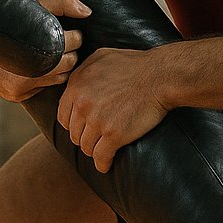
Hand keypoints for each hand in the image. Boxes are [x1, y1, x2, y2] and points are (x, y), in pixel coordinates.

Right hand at [0, 0, 90, 101]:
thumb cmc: (5, 20)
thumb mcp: (33, 5)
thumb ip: (63, 3)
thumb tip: (87, 12)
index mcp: (35, 45)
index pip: (73, 42)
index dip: (74, 35)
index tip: (68, 30)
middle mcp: (28, 70)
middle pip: (70, 63)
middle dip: (69, 51)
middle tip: (61, 42)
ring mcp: (20, 86)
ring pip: (60, 79)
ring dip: (60, 67)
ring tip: (49, 53)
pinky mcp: (15, 96)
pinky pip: (43, 88)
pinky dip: (44, 78)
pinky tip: (35, 66)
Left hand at [57, 47, 167, 172]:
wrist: (160, 76)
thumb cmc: (135, 65)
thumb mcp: (101, 57)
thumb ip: (83, 70)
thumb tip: (75, 82)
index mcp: (76, 86)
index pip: (63, 116)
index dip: (73, 124)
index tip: (83, 128)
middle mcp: (82, 104)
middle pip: (74, 133)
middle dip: (84, 137)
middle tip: (96, 139)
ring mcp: (97, 120)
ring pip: (86, 147)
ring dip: (94, 150)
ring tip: (103, 150)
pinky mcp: (113, 134)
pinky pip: (100, 157)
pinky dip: (103, 163)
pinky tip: (106, 165)